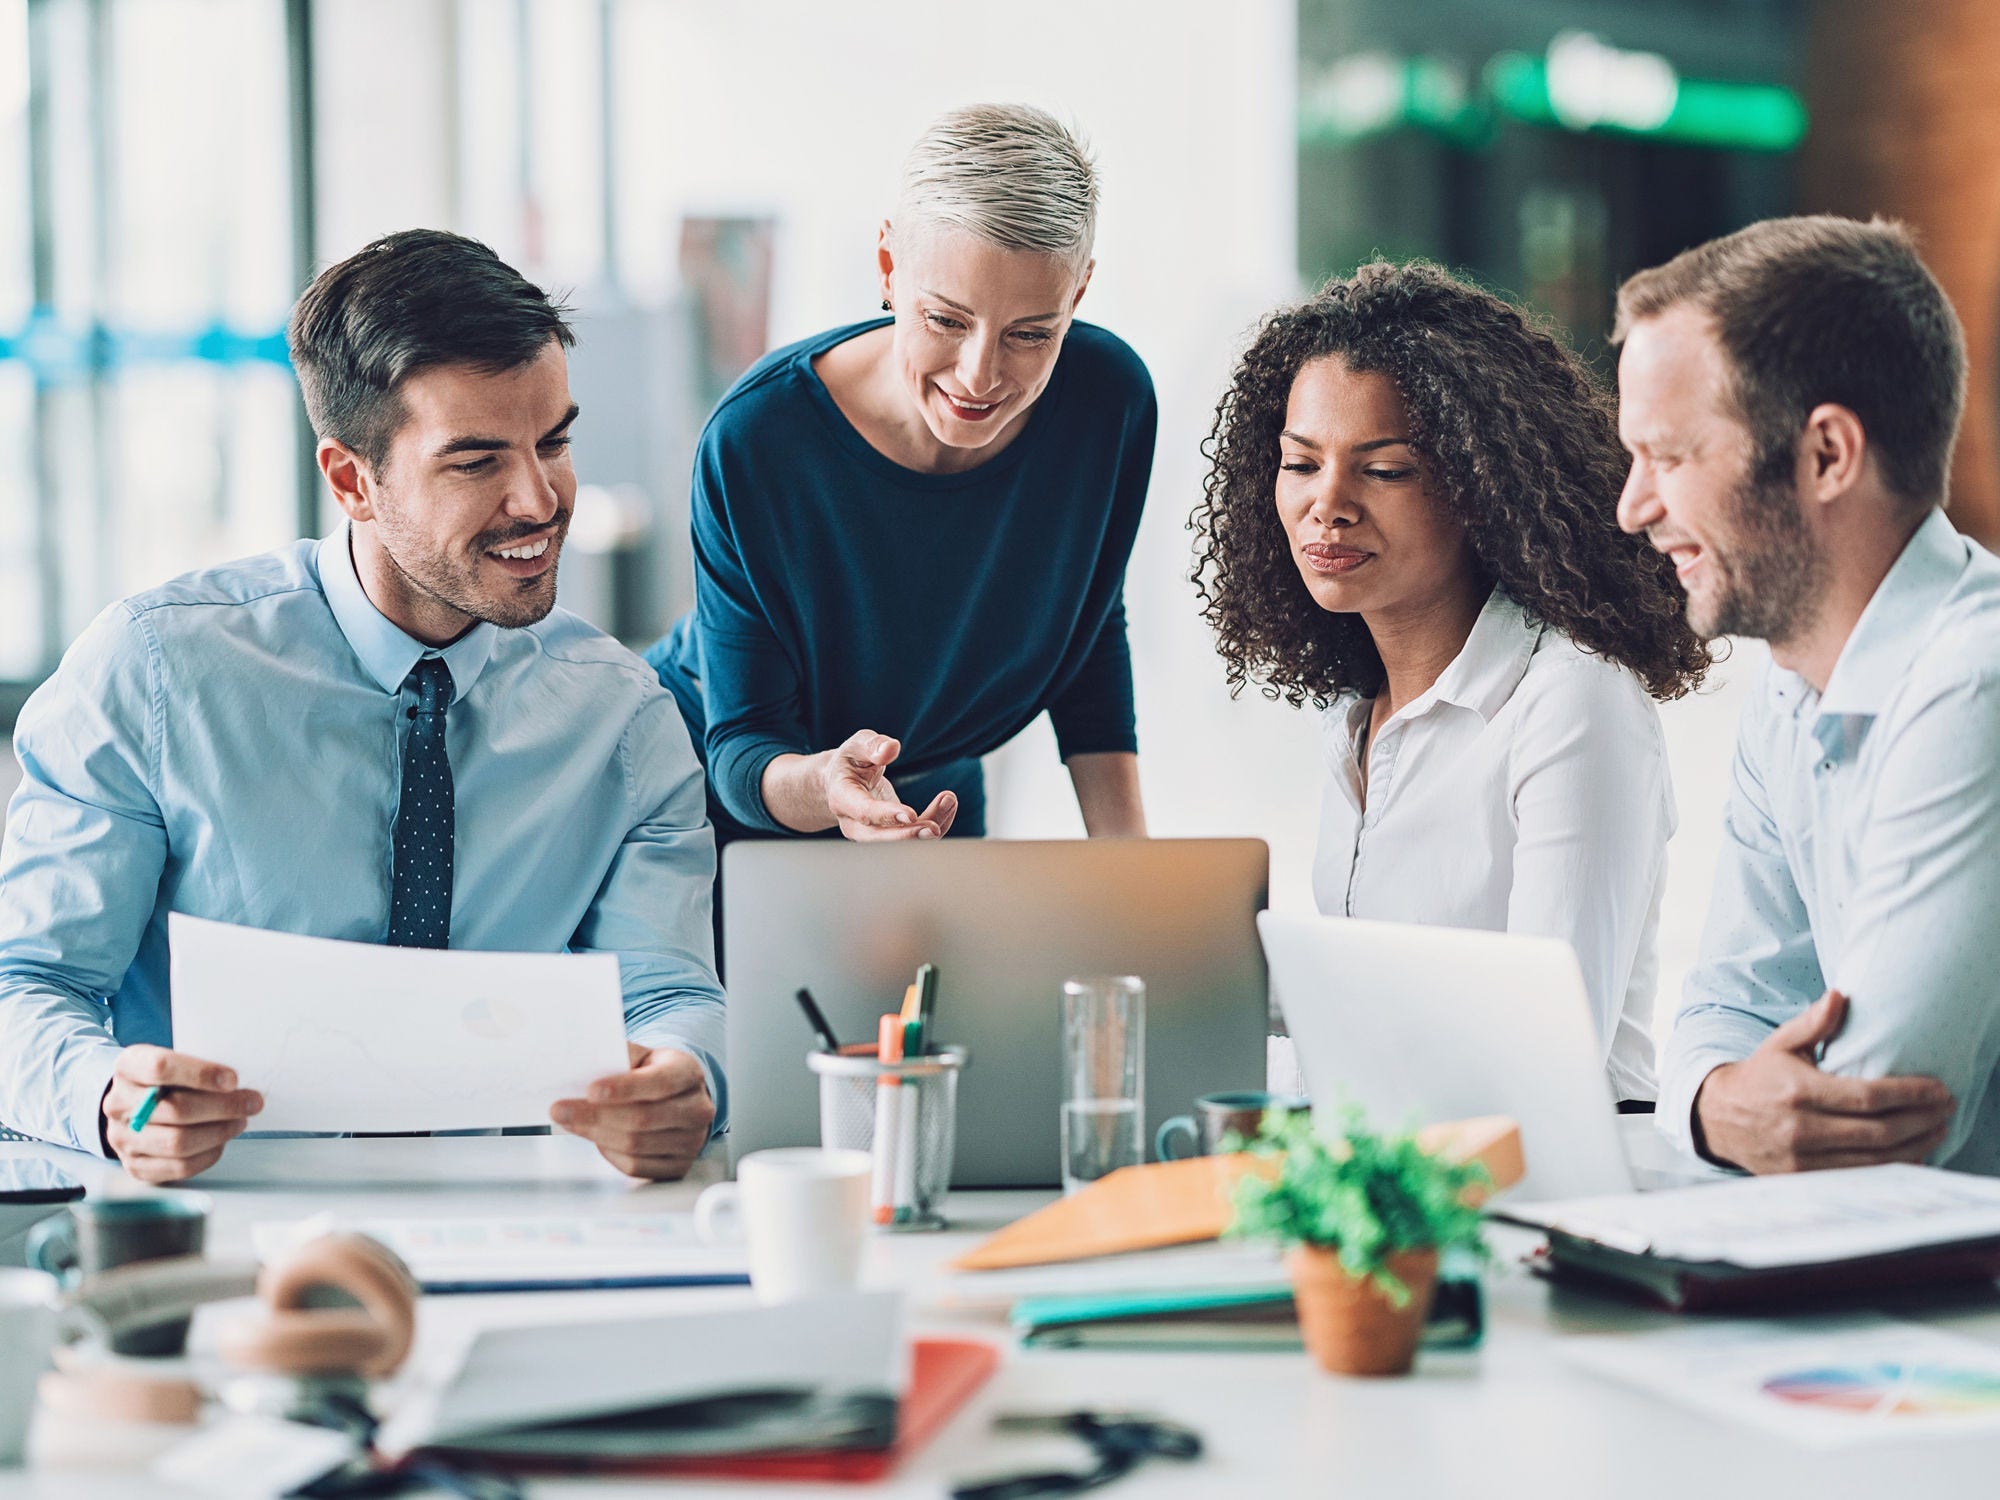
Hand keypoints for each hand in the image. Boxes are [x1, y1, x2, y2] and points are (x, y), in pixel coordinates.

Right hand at [100, 1045, 263, 1183]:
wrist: (136, 1104)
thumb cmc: (167, 1079)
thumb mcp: (178, 1059)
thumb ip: (201, 1066)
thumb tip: (238, 1085)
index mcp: (128, 1067)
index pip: (160, 1067)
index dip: (201, 1074)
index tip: (233, 1079)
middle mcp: (118, 1103)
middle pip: (176, 1109)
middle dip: (223, 1107)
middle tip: (252, 1102)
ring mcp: (122, 1137)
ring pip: (177, 1142)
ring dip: (219, 1132)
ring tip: (239, 1121)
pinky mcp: (135, 1165)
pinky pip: (178, 1167)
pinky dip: (208, 1155)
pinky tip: (221, 1141)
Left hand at [550, 1043, 714, 1179]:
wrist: (679, 1098)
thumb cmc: (653, 1073)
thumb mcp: (642, 1055)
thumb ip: (619, 1056)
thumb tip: (581, 1064)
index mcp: (689, 1073)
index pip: (659, 1083)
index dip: (624, 1088)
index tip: (590, 1090)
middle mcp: (697, 1109)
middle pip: (642, 1118)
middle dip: (595, 1115)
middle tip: (560, 1110)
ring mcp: (691, 1141)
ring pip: (635, 1145)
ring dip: (596, 1134)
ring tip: (571, 1122)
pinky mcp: (678, 1166)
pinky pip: (636, 1167)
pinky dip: (609, 1153)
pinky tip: (597, 1138)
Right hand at [821, 730, 956, 841]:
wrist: (842, 781)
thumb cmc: (851, 761)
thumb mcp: (857, 745)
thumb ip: (873, 745)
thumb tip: (891, 748)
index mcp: (842, 797)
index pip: (863, 811)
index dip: (886, 815)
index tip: (910, 815)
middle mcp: (853, 822)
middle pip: (878, 839)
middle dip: (906, 837)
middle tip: (933, 829)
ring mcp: (871, 833)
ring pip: (900, 841)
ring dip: (926, 828)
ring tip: (949, 801)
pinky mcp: (890, 834)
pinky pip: (913, 837)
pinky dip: (933, 822)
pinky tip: (947, 803)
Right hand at [1693, 989, 1954, 1172]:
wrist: (1718, 1117)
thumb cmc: (1759, 1077)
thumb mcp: (1780, 1044)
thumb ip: (1813, 1022)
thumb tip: (1840, 995)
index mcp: (1799, 1091)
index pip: (1867, 1097)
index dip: (1909, 1094)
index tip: (1938, 1089)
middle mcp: (1801, 1128)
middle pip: (1878, 1132)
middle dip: (1921, 1121)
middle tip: (1947, 1108)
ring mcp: (1803, 1159)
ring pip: (1874, 1160)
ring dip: (1916, 1146)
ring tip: (1938, 1129)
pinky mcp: (1804, 1178)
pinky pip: (1860, 1177)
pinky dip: (1892, 1167)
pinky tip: (1913, 1153)